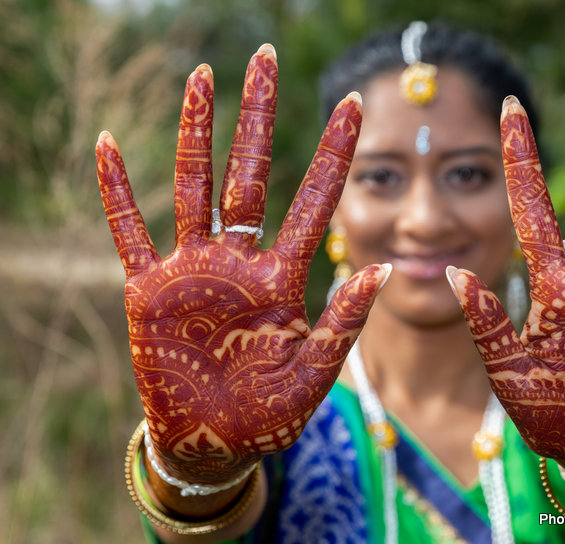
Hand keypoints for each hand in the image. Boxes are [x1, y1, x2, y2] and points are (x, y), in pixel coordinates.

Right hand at [96, 45, 388, 484]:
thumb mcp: (313, 371)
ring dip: (197, 134)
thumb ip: (343, 322)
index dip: (334, 154)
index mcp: (283, 279)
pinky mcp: (149, 291)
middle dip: (258, 118)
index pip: (312, 202)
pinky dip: (118, 193)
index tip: (353, 105)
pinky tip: (111, 145)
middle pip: (250, 174)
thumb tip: (381, 270)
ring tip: (203, 77)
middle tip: (264, 58)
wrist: (215, 444)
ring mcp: (192, 271)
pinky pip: (130, 233)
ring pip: (194, 188)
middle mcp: (238, 262)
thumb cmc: (269, 413)